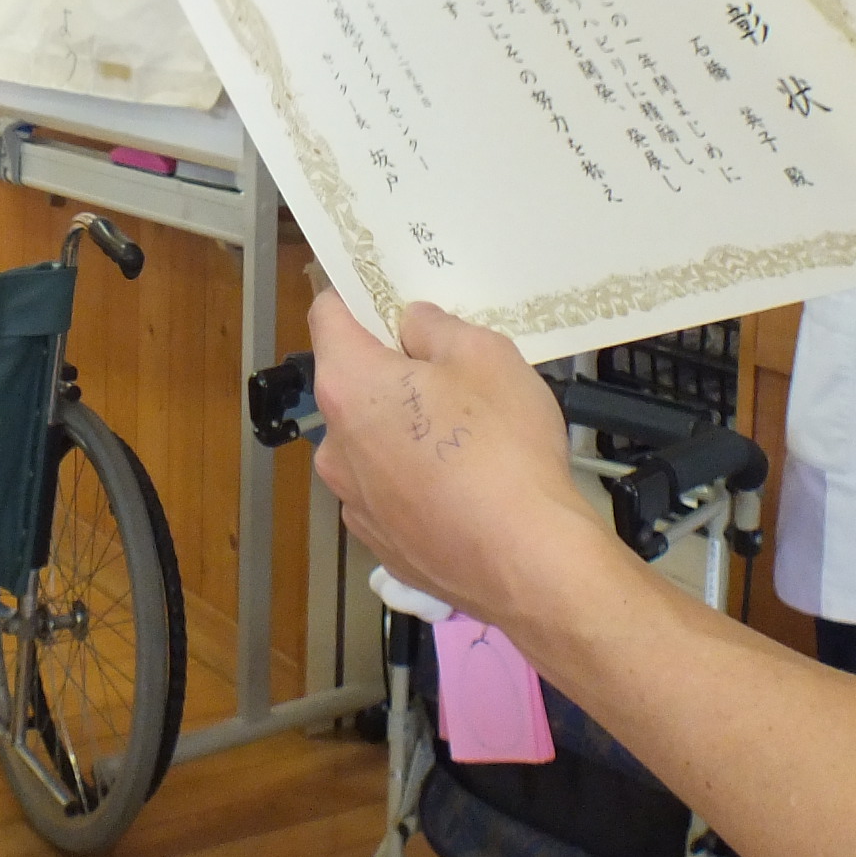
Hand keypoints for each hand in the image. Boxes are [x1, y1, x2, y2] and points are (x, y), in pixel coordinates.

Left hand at [305, 292, 610, 623]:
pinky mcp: (380, 543)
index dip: (358, 296)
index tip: (389, 294)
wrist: (528, 562)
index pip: (328, 315)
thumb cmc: (504, 449)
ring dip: (403, 431)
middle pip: (353, 384)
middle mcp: (335, 444)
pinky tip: (464, 487)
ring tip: (468, 439)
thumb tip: (411, 323)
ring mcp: (353, 500)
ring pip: (372, 442)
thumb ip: (436, 327)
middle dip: (393, 371)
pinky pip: (390, 492)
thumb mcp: (485, 355)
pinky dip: (415, 482)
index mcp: (349, 386)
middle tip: (452, 372)